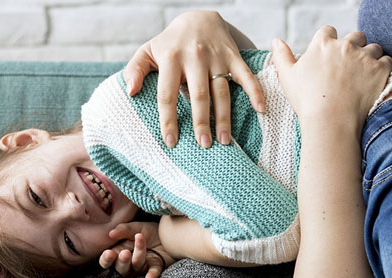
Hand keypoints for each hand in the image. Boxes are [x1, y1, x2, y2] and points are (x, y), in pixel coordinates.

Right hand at [99, 222, 176, 277]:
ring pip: (136, 266)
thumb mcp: (135, 227)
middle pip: (121, 268)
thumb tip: (110, 233)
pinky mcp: (156, 266)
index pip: (108, 260)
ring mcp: (142, 266)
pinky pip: (153, 272)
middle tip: (125, 253)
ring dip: (137, 255)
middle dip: (121, 261)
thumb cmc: (149, 231)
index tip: (109, 253)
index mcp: (120, 251)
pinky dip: (151, 274)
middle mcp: (129, 262)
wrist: (169, 231)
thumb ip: (123, 230)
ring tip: (139, 239)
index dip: (106, 259)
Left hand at [124, 10, 265, 147]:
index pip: (168, 94)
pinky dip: (256, 92)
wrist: (199, 17)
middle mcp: (195, 57)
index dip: (169, 120)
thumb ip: (134, 70)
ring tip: (225, 140)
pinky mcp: (234, 57)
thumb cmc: (170, 42)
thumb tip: (130, 92)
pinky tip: (261, 110)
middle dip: (202, 122)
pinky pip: (246, 76)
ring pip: (221, 91)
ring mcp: (216, 57)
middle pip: (198, 95)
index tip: (171, 142)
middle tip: (204, 145)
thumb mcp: (147, 51)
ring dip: (224, 117)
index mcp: (171, 58)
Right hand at [270, 27, 391, 122]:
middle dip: (354, 47)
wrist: (331, 121)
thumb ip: (281, 56)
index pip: (329, 31)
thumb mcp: (287, 77)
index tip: (330, 56)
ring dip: (370, 56)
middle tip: (349, 66)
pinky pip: (387, 61)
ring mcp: (364, 57)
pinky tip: (376, 79)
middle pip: (355, 36)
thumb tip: (276, 41)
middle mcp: (345, 46)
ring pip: (373, 48)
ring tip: (364, 73)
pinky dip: (383, 68)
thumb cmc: (307, 101)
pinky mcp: (380, 70)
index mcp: (323, 44)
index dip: (330, 42)